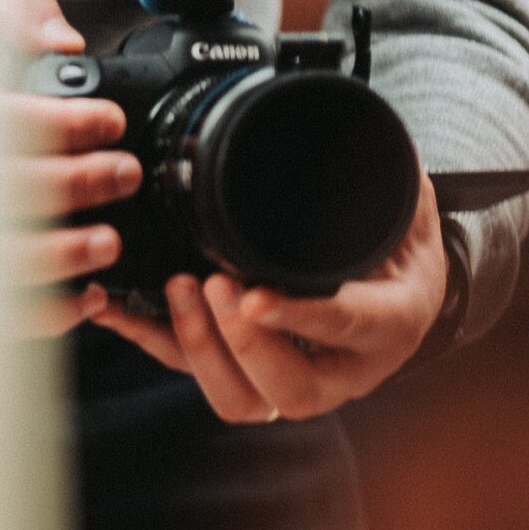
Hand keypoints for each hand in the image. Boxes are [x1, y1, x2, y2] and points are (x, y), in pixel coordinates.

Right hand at [0, 0, 142, 334]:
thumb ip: (22, 12)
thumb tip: (66, 44)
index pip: (7, 118)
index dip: (71, 123)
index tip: (113, 122)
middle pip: (6, 191)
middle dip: (80, 185)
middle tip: (125, 175)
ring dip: (62, 258)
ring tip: (109, 242)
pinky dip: (39, 314)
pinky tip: (85, 298)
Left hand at [87, 174, 447, 423]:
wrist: (399, 290)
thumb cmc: (402, 248)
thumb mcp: (409, 208)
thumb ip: (390, 175)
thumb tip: (371, 131)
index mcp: (389, 324)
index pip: (348, 326)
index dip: (300, 316)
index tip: (254, 295)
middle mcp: (345, 369)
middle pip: (292, 389)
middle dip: (243, 342)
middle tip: (215, 284)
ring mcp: (296, 378)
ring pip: (243, 399)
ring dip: (201, 346)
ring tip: (179, 287)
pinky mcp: (251, 375)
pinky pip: (199, 374)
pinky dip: (156, 341)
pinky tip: (119, 309)